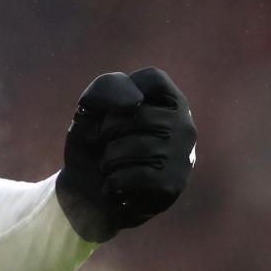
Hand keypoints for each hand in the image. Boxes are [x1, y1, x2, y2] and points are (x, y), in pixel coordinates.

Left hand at [56, 68, 196, 242]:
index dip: (121, 92)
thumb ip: (106, 88)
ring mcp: (183, 156)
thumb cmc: (94, 143)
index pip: (153, 78)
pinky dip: (113, 182)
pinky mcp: (174, 184)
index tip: (110, 111)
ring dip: (108, 159)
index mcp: (170, 100)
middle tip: (107, 145)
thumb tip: (135, 102)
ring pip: (134, 146)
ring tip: (112, 167)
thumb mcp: (90, 107)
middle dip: (106, 130)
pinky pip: (136, 175)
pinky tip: (118, 187)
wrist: (85, 192)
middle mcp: (185, 125)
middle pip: (136, 111)